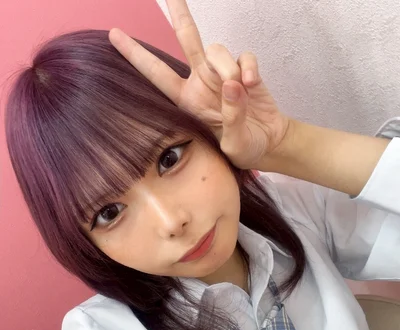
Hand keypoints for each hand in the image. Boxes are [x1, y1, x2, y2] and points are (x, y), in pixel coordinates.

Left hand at [108, 0, 289, 169]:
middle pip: (187, 40)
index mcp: (187, 101)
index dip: (136, 55)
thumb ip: (232, 118)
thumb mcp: (234, 145)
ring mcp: (223, 73)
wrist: (269, 142)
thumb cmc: (244, 147)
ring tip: (241, 90)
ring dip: (227, 67)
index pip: (157, 75)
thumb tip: (233, 84)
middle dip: (179, 15)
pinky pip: (244, 55)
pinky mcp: (245, 70)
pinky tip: (253, 84)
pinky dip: (249, 66)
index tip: (114, 34)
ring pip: (217, 49)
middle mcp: (201, 82)